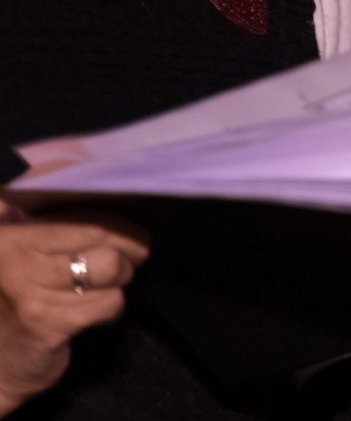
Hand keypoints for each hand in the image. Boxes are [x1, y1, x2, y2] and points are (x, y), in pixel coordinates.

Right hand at [0, 207, 147, 413]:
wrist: (0, 362)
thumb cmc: (21, 297)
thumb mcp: (25, 251)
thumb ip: (51, 219)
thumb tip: (99, 191)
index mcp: (10, 234)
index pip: (84, 214)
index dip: (120, 222)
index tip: (136, 230)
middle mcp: (13, 258)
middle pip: (102, 237)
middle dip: (130, 249)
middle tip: (131, 259)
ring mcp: (28, 291)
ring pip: (111, 269)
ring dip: (119, 281)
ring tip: (104, 287)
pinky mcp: (46, 323)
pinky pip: (109, 302)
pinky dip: (112, 308)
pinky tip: (94, 313)